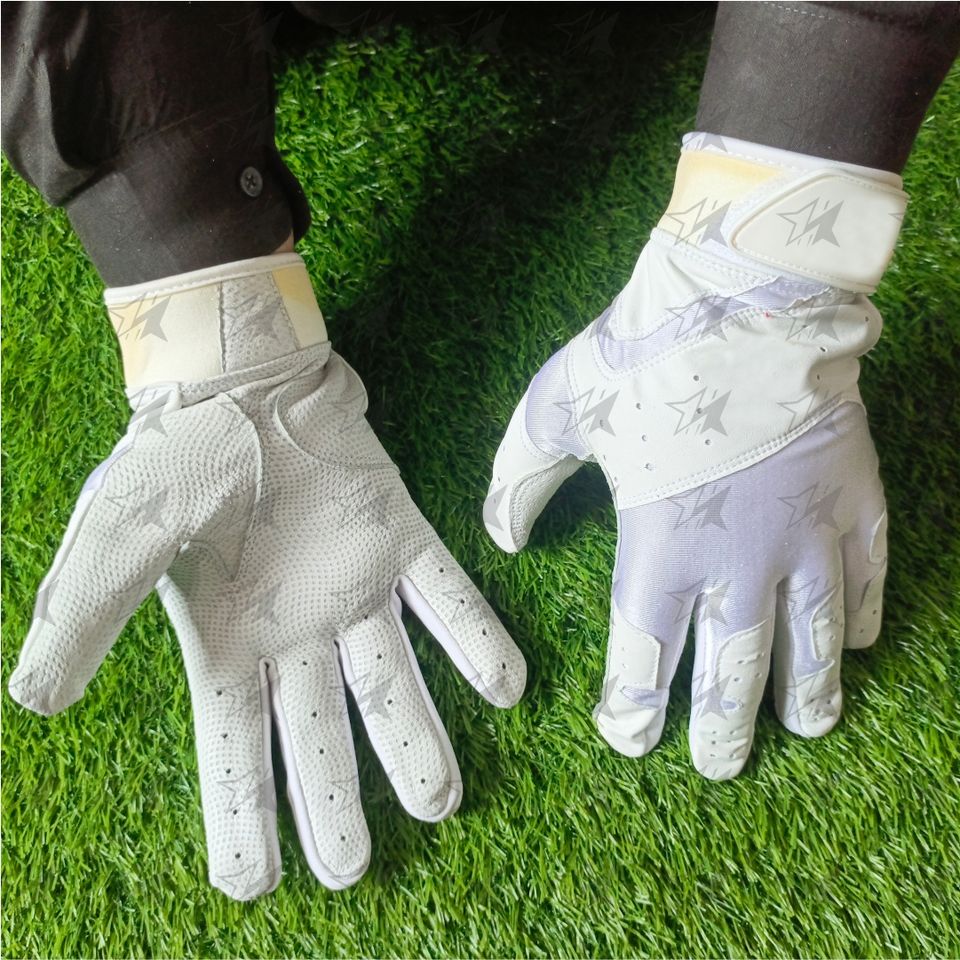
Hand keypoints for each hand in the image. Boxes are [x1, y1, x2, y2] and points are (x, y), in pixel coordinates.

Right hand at [9, 254, 525, 899]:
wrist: (236, 381)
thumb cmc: (173, 458)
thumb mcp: (114, 539)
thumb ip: (85, 617)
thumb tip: (37, 700)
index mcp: (230, 644)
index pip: (235, 750)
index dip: (243, 815)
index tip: (256, 884)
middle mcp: (299, 631)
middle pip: (321, 732)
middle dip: (336, 800)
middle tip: (356, 868)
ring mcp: (354, 589)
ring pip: (394, 677)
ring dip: (419, 737)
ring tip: (442, 800)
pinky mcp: (400, 539)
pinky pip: (446, 595)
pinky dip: (477, 636)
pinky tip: (510, 685)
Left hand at [484, 133, 905, 778]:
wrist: (744, 295)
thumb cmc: (645, 353)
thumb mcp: (557, 411)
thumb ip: (520, 479)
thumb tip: (504, 535)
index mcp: (658, 548)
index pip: (644, 655)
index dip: (635, 707)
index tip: (629, 738)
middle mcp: (736, 561)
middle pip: (731, 670)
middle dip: (722, 727)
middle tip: (718, 765)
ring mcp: (803, 533)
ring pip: (810, 638)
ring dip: (806, 691)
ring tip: (803, 730)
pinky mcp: (855, 497)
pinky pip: (867, 574)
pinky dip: (864, 614)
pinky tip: (861, 641)